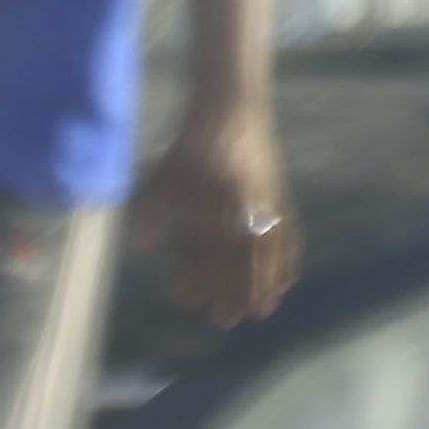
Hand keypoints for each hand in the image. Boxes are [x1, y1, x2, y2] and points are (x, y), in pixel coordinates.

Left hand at [131, 93, 295, 328]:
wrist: (232, 107)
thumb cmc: (193, 144)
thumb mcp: (164, 175)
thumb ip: (153, 212)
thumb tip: (140, 249)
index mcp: (210, 203)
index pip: (203, 252)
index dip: (195, 279)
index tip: (187, 303)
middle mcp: (239, 208)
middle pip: (237, 259)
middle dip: (232, 292)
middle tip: (225, 321)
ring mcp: (264, 202)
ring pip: (266, 251)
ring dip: (264, 283)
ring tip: (263, 310)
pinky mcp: (279, 195)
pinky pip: (288, 232)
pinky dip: (288, 257)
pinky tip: (288, 278)